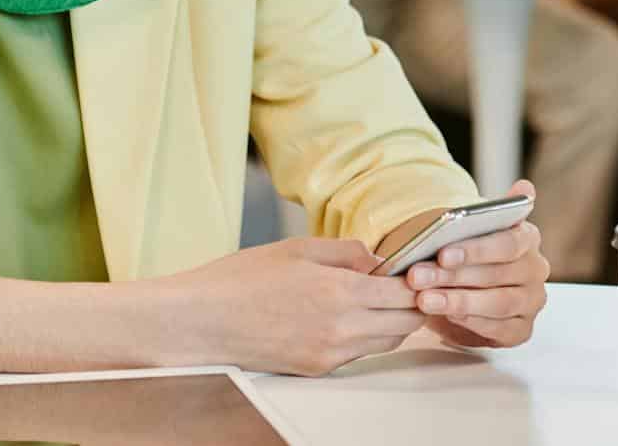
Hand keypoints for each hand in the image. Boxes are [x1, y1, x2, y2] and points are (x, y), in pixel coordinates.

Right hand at [174, 237, 424, 376]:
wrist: (200, 322)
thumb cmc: (241, 279)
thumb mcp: (298, 248)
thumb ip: (346, 252)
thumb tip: (378, 260)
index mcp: (339, 291)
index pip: (405, 293)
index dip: (417, 280)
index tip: (415, 268)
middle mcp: (341, 328)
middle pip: (405, 324)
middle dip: (412, 303)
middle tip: (403, 284)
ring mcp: (330, 354)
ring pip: (386, 342)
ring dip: (391, 322)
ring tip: (376, 298)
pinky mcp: (317, 369)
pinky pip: (359, 353)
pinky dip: (365, 335)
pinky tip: (348, 315)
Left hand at [400, 180, 549, 348]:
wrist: (467, 285)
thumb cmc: (469, 253)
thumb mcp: (473, 229)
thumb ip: (491, 212)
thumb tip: (524, 187)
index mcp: (528, 238)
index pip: (508, 243)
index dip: (476, 250)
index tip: (442, 253)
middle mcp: (536, 270)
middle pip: (496, 274)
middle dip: (452, 276)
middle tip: (417, 276)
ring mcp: (532, 302)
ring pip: (497, 303)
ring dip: (457, 301)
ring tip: (424, 299)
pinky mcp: (522, 330)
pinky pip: (499, 329)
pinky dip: (471, 322)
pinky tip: (446, 315)